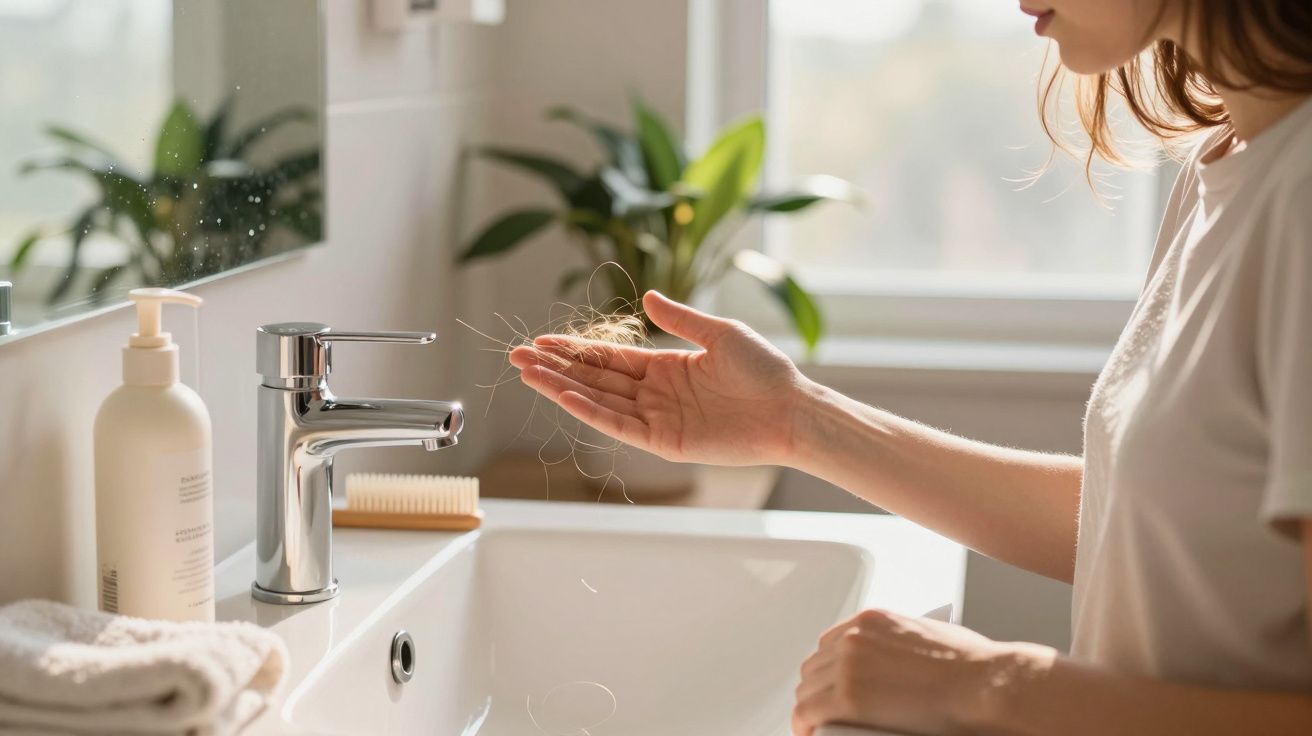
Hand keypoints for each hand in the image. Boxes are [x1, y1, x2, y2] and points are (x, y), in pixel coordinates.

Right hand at [508, 290, 810, 466]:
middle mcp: (655, 394)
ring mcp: (657, 419)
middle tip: (517, 355)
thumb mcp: (719, 334)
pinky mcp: (664, 442)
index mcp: (666, 368)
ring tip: (527, 372)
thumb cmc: (764, 371)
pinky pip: (618, 425)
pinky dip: (589, 411)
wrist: (790, 409)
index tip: (542, 341)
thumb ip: (680, 319)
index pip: (609, 358)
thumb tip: (646, 298)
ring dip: (562, 387)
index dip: (575, 350)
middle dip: (556, 367)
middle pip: (595, 379)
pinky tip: (563, 395)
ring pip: (598, 401)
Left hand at [793, 609, 1020, 735]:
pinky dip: (805, 725)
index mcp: (872, 620)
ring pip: (807, 689)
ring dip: (812, 709)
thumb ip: (902, 643)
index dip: (828, 668)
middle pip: (815, 666)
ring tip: (821, 727)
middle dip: (819, 689)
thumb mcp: (929, 635)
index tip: (831, 684)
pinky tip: (811, 734)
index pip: (831, 642)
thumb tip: (902, 661)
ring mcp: (848, 666)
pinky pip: (808, 713)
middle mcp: (854, 637)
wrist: (984, 685)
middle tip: (826, 711)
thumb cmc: (973, 667)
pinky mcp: (848, 697)